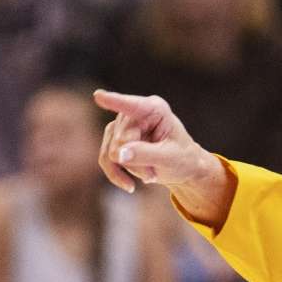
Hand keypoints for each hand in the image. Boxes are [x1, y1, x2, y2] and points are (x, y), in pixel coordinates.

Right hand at [93, 90, 231, 226]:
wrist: (182, 168)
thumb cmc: (182, 158)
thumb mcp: (170, 158)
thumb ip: (145, 154)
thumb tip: (117, 154)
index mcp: (155, 109)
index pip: (132, 106)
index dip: (115, 101)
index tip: (99, 96)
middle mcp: (135, 112)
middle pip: (121, 140)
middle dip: (136, 162)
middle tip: (154, 174)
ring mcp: (121, 125)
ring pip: (112, 151)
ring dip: (130, 169)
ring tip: (150, 176)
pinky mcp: (113, 138)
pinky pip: (105, 159)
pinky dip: (116, 174)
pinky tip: (129, 185)